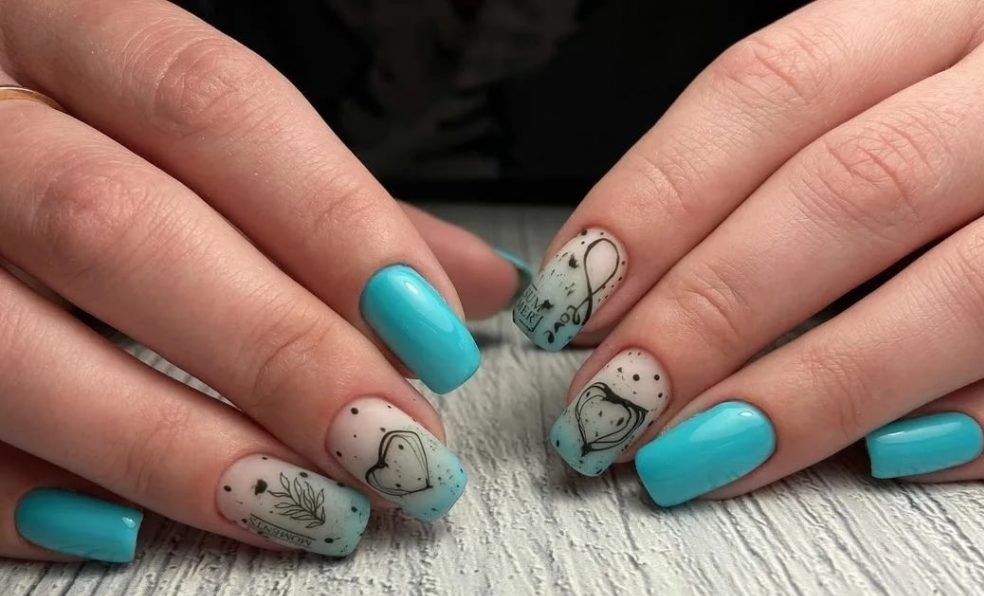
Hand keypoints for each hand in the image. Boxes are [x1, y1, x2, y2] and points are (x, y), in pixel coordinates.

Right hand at [0, 0, 527, 560]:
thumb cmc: (81, 129)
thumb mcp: (184, 122)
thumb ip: (326, 203)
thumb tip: (479, 286)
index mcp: (58, 27)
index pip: (210, 104)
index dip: (335, 224)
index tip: (433, 334)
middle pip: (116, 227)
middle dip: (273, 350)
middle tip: (392, 443)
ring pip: (10, 341)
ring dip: (170, 442)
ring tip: (302, 507)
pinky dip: (23, 495)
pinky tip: (125, 534)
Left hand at [515, 0, 983, 502]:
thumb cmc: (970, 109)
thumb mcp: (880, 85)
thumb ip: (772, 164)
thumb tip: (621, 286)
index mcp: (937, 9)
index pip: (769, 90)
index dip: (655, 200)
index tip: (571, 297)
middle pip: (855, 190)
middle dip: (712, 312)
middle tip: (616, 401)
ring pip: (972, 286)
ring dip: (817, 387)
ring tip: (704, 453)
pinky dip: (982, 425)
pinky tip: (882, 457)